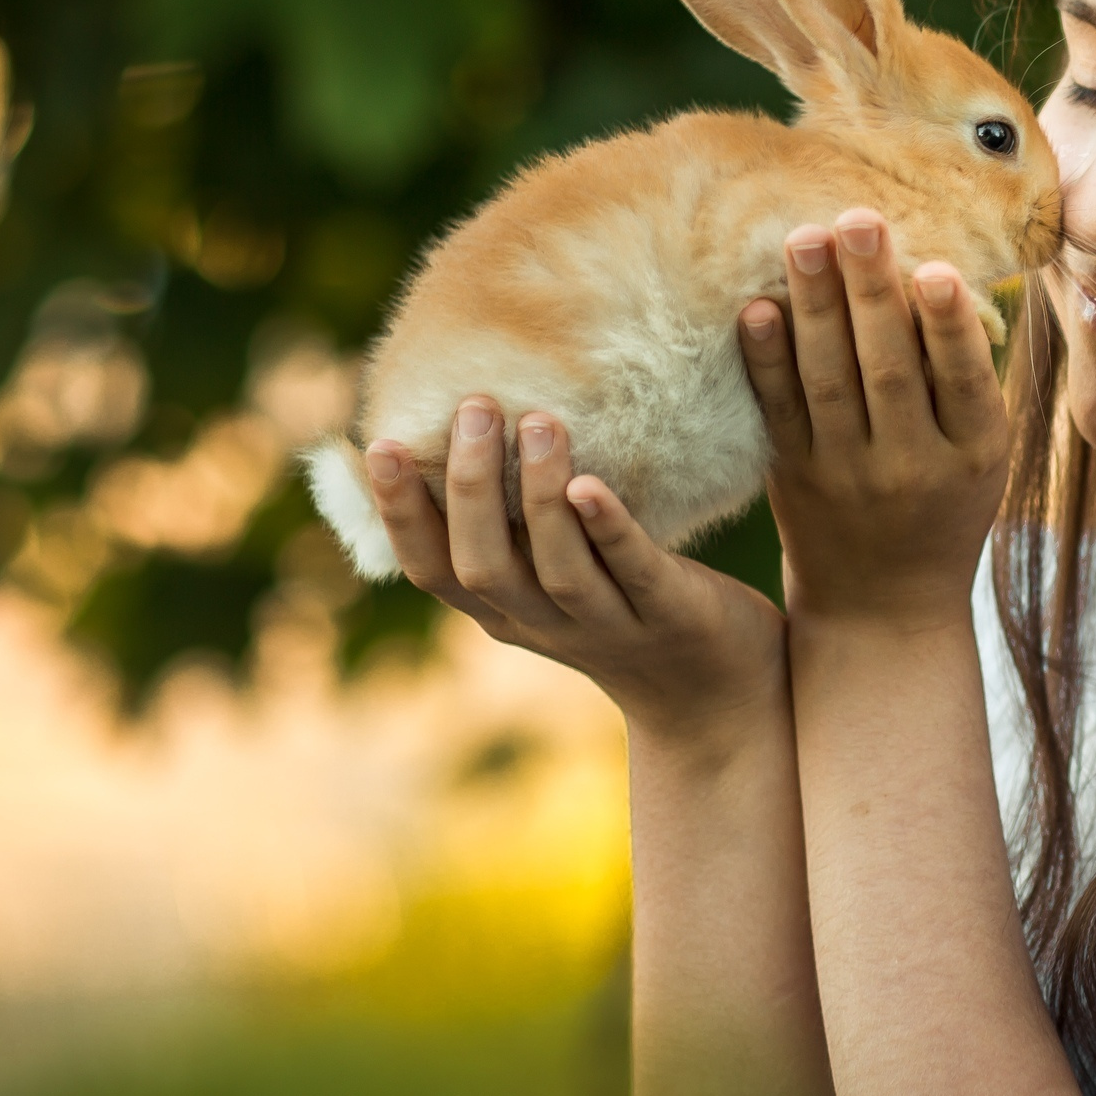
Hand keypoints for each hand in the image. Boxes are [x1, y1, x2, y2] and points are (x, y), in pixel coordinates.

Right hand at [364, 399, 786, 745]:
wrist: (715, 688)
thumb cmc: (623, 601)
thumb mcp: (553, 568)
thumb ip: (515, 519)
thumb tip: (471, 419)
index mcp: (504, 609)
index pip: (432, 568)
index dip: (400, 514)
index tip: (381, 445)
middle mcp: (544, 623)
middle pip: (485, 567)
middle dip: (470, 488)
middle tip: (475, 406)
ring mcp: (607, 624)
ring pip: (558, 568)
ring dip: (539, 495)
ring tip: (538, 421)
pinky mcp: (668, 614)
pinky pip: (631, 570)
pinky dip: (607, 528)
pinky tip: (590, 485)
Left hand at [740, 206, 1010, 630]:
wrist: (883, 609)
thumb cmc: (946, 509)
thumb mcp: (982, 458)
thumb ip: (966, 381)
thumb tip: (942, 274)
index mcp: (973, 456)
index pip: (960, 383)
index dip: (948, 327)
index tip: (936, 267)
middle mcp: (910, 467)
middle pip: (887, 370)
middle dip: (871, 291)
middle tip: (858, 219)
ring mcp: (846, 475)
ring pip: (828, 381)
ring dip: (815, 306)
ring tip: (806, 236)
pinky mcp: (794, 478)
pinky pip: (778, 412)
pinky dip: (766, 359)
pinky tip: (757, 306)